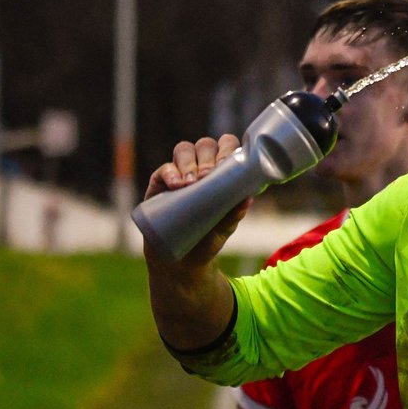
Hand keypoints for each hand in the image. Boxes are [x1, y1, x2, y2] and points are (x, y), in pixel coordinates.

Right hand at [142, 134, 250, 264]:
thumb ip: (234, 214)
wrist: (182, 263)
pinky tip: (176, 185)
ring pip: (183, 150)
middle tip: (207, 176)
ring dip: (188, 162)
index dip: (227, 149)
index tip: (226, 164)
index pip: (226, 147)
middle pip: (205, 145)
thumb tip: (248, 199)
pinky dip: (170, 173)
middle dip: (208, 157)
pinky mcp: (159, 186)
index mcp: (222, 174)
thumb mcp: (224, 229)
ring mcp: (179, 175)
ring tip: (191, 182)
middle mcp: (201, 169)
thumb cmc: (208, 241)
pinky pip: (163, 170)